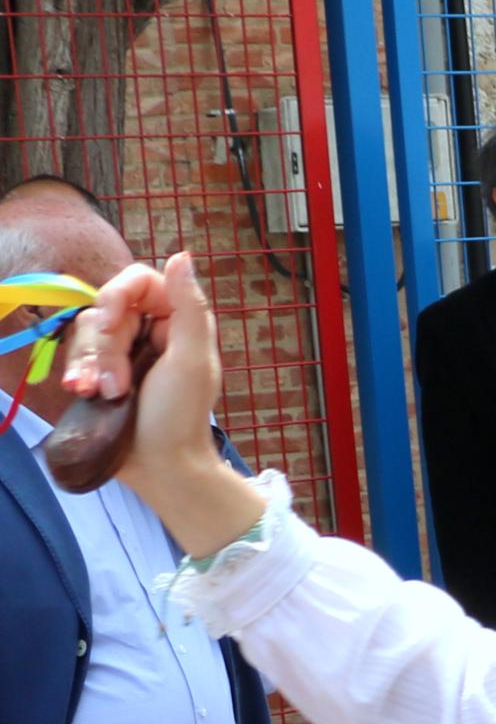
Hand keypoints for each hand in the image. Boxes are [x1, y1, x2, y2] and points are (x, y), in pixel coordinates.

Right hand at [60, 255, 256, 551]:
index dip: (117, 296)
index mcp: (179, 321)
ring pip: (86, 333)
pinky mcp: (100, 372)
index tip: (110, 324)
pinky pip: (76, 356)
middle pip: (106, 310)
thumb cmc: (180, 416)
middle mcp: (151, 330)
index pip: (138, 281)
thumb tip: (181, 256)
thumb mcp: (191, 362)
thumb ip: (188, 308)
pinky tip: (80, 391)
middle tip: (116, 385)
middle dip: (106, 348)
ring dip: (90, 364)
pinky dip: (76, 372)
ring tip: (102, 395)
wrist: (161, 467)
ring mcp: (123, 351)